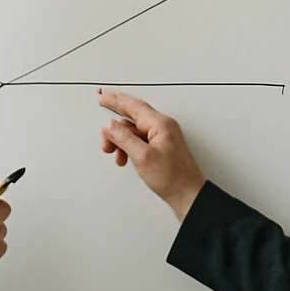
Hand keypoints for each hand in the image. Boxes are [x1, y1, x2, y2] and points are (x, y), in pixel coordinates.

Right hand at [97, 89, 206, 219]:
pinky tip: (124, 157)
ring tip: (114, 153)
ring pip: (133, 131)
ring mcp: (161, 136)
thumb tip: (111, 126)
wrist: (187, 194)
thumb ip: (125, 139)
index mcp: (160, 124)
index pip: (134, 106)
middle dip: (115, 127)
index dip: (116, 100)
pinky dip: (128, 148)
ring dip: (120, 141)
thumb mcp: (143, 157)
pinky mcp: (160, 146)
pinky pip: (138, 141)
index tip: (103, 96)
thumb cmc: (173, 177)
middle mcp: (162, 127)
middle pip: (132, 118)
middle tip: (104, 129)